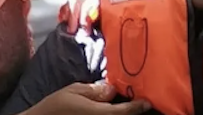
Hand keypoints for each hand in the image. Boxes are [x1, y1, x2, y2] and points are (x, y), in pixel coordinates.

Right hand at [29, 82, 150, 114]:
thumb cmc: (55, 108)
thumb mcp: (74, 91)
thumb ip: (95, 91)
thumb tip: (112, 90)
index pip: (127, 112)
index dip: (139, 106)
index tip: (147, 102)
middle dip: (131, 111)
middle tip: (137, 102)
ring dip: (120, 113)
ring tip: (124, 106)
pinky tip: (107, 109)